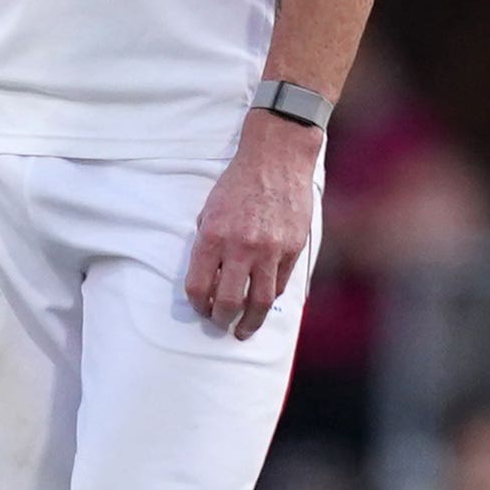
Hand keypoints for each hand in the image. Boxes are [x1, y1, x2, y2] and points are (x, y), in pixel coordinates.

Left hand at [184, 110, 321, 339]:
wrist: (276, 159)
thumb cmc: (238, 182)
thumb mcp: (210, 209)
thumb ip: (208, 243)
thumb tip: (208, 278)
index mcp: (213, 235)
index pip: (199, 286)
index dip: (198, 304)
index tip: (200, 308)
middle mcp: (240, 246)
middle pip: (229, 302)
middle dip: (221, 319)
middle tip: (220, 324)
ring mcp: (269, 250)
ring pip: (259, 302)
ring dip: (249, 323)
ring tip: (243, 331)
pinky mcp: (292, 250)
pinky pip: (279, 285)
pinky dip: (269, 298)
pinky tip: (262, 304)